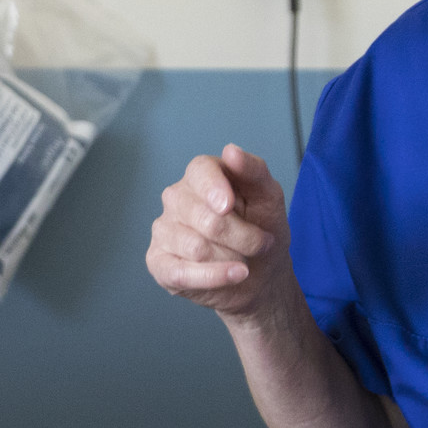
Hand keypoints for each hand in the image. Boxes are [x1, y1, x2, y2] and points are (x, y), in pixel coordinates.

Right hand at [149, 146, 295, 322]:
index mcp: (202, 176)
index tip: (229, 206)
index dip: (214, 188)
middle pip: (205, 217)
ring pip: (196, 248)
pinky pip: (181, 273)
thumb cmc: (261, 229)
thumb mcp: (269, 197)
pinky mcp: (158, 263)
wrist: (260, 274)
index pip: (200, 171)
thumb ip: (254, 171)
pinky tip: (234, 275)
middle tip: (260, 244)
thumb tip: (231, 151)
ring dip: (232, 258)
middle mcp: (176, 198)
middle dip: (243, 236)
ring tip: (244, 259)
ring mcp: (164, 230)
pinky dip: (214, 277)